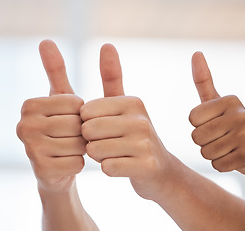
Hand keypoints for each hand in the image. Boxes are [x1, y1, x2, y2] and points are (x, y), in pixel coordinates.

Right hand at [17, 40, 85, 192]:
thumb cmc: (63, 130)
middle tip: (73, 137)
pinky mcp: (40, 169)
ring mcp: (29, 148)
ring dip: (82, 147)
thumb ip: (55, 70)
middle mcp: (23, 125)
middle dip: (83, 131)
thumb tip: (45, 40)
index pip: (74, 102)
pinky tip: (69, 163)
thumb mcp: (62, 99)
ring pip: (77, 143)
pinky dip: (79, 163)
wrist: (58, 170)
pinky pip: (77, 162)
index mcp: (29, 105)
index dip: (82, 112)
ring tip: (70, 149)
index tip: (71, 118)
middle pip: (75, 123)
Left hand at [80, 44, 176, 200]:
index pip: (85, 112)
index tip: (103, 128)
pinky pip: (107, 167)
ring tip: (115, 154)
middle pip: (88, 130)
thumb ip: (112, 76)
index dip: (86, 123)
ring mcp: (145, 143)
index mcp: (132, 101)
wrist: (159, 171)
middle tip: (108, 143)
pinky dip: (108, 169)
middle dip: (90, 141)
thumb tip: (107, 44)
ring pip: (94, 150)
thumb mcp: (123, 104)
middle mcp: (141, 119)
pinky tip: (120, 166)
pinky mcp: (146, 165)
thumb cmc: (132, 136)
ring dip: (98, 156)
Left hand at [189, 52, 244, 174]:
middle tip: (219, 137)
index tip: (212, 122)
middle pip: (196, 136)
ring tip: (226, 146)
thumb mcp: (216, 101)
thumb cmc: (230, 122)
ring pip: (205, 152)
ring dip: (211, 153)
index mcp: (229, 100)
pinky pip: (216, 165)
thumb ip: (203, 80)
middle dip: (203, 141)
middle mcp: (240, 115)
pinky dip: (221, 164)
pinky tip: (232, 157)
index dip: (198, 124)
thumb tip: (196, 53)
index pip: (192, 118)